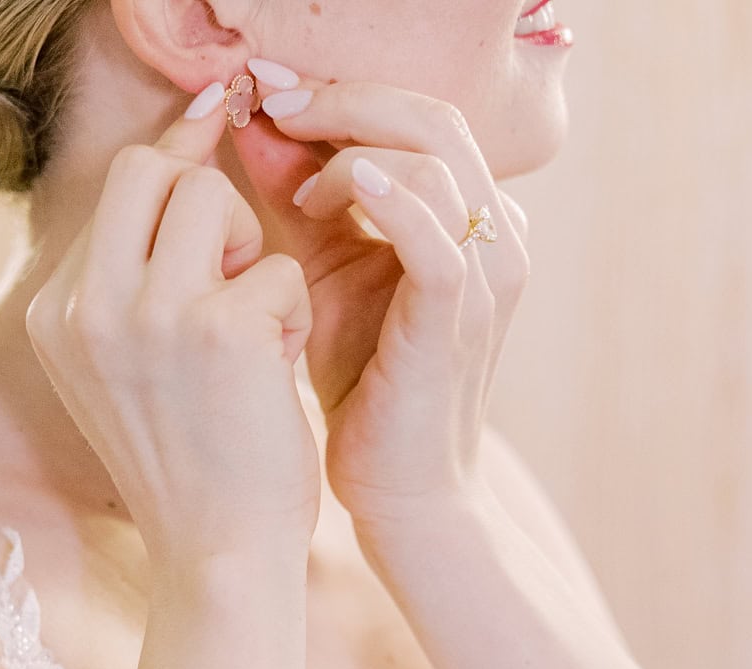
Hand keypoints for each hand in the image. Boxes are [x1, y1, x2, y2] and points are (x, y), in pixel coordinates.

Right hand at [25, 88, 320, 576]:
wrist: (218, 560)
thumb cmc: (193, 468)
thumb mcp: (130, 369)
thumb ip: (135, 273)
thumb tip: (185, 143)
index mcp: (54, 315)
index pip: (115, 189)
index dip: (177, 157)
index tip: (215, 120)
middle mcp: (85, 307)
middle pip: (151, 168)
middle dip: (208, 197)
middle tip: (235, 273)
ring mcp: (148, 314)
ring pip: (210, 197)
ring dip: (252, 253)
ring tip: (254, 332)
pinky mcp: (219, 330)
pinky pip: (276, 268)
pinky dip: (291, 315)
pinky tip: (274, 377)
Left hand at [229, 71, 529, 532]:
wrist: (401, 492)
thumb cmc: (366, 391)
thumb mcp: (325, 276)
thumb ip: (301, 202)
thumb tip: (256, 125)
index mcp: (472, 219)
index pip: (418, 117)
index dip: (344, 94)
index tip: (270, 95)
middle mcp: (496, 235)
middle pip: (433, 115)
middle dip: (344, 100)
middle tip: (273, 107)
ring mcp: (485, 277)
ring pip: (435, 158)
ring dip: (351, 153)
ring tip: (300, 193)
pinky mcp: (458, 319)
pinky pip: (434, 235)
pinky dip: (381, 199)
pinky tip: (323, 195)